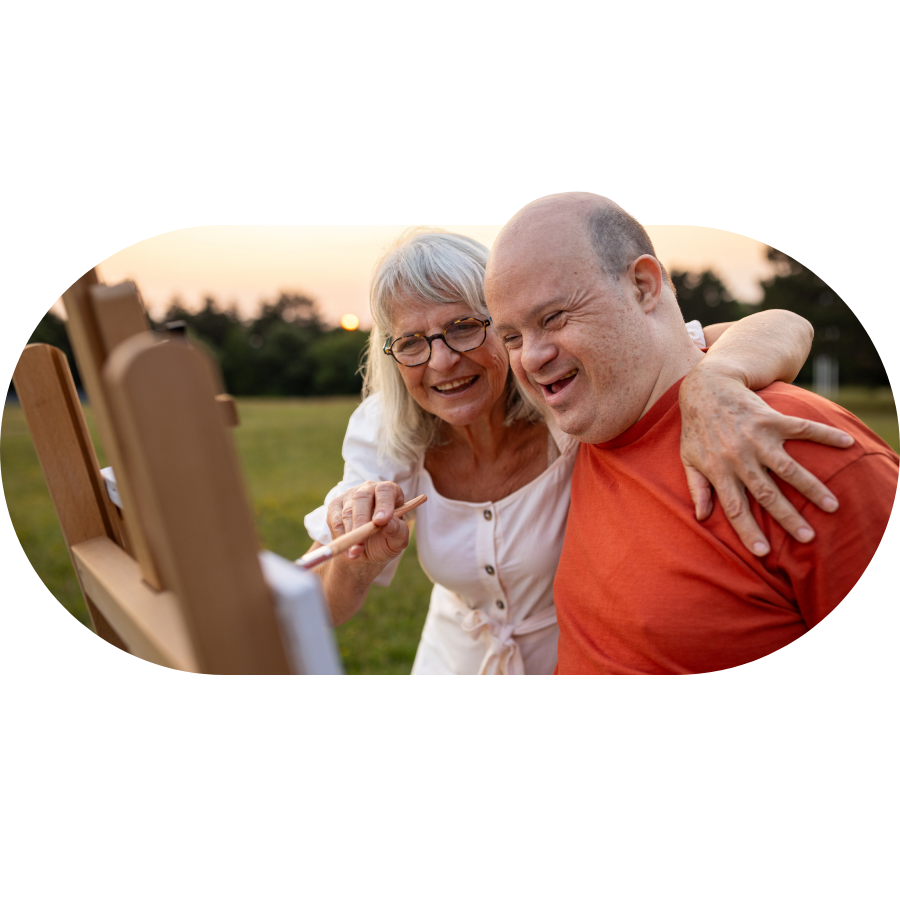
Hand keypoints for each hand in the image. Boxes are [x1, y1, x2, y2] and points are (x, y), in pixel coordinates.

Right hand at [326, 481, 410, 565]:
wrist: (365, 552)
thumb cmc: (386, 541)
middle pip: (362, 497)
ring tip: (356, 552)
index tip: (381, 522)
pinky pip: (335, 520)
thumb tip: (389, 524)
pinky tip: (349, 549)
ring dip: (351, 534)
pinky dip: (341, 536)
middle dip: (361, 520)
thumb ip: (398, 531)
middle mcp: (369, 490)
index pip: (386, 490)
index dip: (383, 504)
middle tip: (362, 540)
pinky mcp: (335, 506)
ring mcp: (350, 496)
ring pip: (347, 511)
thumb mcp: (398, 540)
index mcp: (389, 492)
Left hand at [679, 366, 853, 556]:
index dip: (746, 531)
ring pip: (787, 467)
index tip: (762, 552)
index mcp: (719, 471)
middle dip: (787, 517)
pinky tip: (846, 443)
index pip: (734, 508)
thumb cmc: (696, 428)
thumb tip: (701, 517)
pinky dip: (824, 435)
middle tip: (808, 537)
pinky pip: (801, 428)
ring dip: (810, 487)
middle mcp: (739, 457)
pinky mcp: (771, 419)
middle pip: (766, 493)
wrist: (705, 387)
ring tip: (831, 505)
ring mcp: (757, 438)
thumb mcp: (688, 459)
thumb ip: (697, 488)